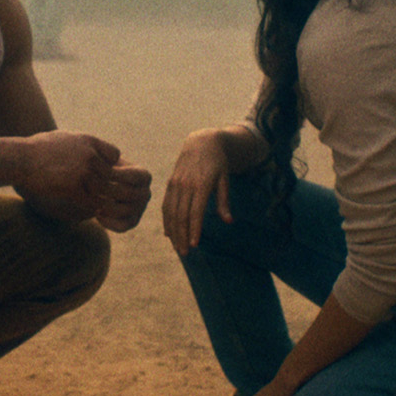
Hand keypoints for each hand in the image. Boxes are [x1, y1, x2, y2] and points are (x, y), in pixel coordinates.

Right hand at [17, 131, 121, 222]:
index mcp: (89, 141)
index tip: (99, 173)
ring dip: (99, 197)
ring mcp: (83, 172)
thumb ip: (80, 144)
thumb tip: (87, 148)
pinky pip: (92, 202)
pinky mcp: (74, 188)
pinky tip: (84, 209)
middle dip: (105, 184)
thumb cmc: (36, 148)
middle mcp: (90, 155)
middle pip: (111, 174)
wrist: (20, 159)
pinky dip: (91, 207)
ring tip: (96, 204)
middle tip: (102, 193)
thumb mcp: (63, 137)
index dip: (109, 165)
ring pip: (103, 190)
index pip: (114, 154)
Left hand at [94, 161, 153, 231]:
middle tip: (91, 189)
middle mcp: (146, 192)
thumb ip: (108, 157)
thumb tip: (112, 159)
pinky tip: (96, 215)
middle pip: (130, 194)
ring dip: (107, 207)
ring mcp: (141, 208)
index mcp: (144, 175)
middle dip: (109, 192)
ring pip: (125, 211)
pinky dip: (109, 222)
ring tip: (92, 202)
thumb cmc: (99, 169)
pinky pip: (123, 226)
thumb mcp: (103, 160)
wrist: (94, 186)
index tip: (97, 174)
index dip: (116, 175)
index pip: (133, 176)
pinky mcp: (133, 221)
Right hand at [161, 128, 233, 255]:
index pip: (195, 212)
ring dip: (173, 232)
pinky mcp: (170, 183)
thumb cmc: (218, 163)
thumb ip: (224, 201)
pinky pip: (166, 205)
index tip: (194, 245)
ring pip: (171, 212)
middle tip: (185, 253)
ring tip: (177, 247)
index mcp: (201, 184)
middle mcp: (185, 185)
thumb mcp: (225, 179)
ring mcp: (175, 184)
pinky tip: (169, 233)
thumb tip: (229, 221)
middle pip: (180, 215)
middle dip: (181, 236)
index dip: (194, 229)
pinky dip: (166, 220)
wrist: (202, 142)